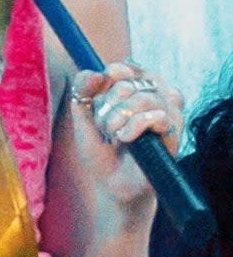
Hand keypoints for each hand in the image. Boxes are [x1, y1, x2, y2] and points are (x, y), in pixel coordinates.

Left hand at [71, 63, 183, 211]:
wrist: (114, 190)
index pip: (132, 67)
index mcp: (137, 92)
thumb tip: (97, 72)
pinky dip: (136, 125)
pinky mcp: (174, 134)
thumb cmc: (102, 157)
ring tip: (115, 135)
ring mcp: (168, 115)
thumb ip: (83, 92)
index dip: (117, 71)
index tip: (102, 83)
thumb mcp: (84, 122)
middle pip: (135, 80)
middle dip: (112, 102)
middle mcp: (156, 99)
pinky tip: (126, 139)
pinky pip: (158, 116)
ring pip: (147, 96)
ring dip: (122, 115)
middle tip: (106, 127)